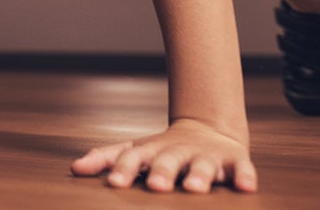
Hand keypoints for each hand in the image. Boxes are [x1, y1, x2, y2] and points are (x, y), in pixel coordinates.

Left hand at [71, 118, 255, 192]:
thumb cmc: (162, 150)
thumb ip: (106, 159)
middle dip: (161, 172)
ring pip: (202, 166)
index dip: (124, 169)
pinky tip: (245, 187)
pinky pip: (242, 169)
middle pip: (167, 161)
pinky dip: (245, 176)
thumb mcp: (134, 151)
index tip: (113, 183)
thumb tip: (74, 168)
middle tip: (155, 187)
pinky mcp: (234, 162)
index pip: (133, 158)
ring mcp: (206, 156)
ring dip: (198, 176)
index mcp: (151, 151)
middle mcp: (177, 152)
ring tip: (194, 189)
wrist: (207, 131)